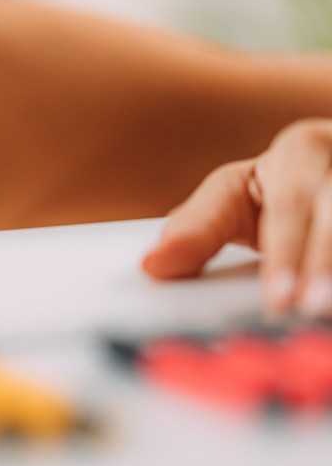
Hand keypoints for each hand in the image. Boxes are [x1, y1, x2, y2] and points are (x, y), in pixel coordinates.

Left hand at [143, 118, 331, 315]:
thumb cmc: (282, 190)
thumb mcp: (234, 198)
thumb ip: (198, 229)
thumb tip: (152, 266)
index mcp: (302, 149)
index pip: (292, 204)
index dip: (286, 254)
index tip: (278, 300)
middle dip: (324, 265)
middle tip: (307, 311)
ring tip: (327, 316)